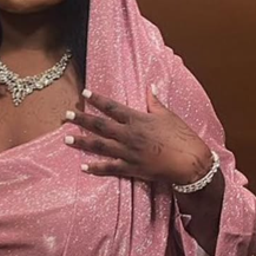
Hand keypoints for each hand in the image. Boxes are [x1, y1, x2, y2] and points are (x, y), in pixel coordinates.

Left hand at [64, 88, 212, 185]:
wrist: (190, 162)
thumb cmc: (182, 137)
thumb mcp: (168, 115)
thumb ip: (155, 102)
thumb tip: (150, 86)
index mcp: (138, 119)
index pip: (113, 107)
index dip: (97, 100)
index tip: (84, 94)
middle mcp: (129, 135)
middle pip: (100, 125)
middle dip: (82, 119)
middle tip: (66, 115)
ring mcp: (128, 152)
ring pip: (100, 145)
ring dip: (82, 141)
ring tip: (66, 138)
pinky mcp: (131, 168)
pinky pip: (109, 168)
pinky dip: (95, 167)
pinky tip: (83, 166)